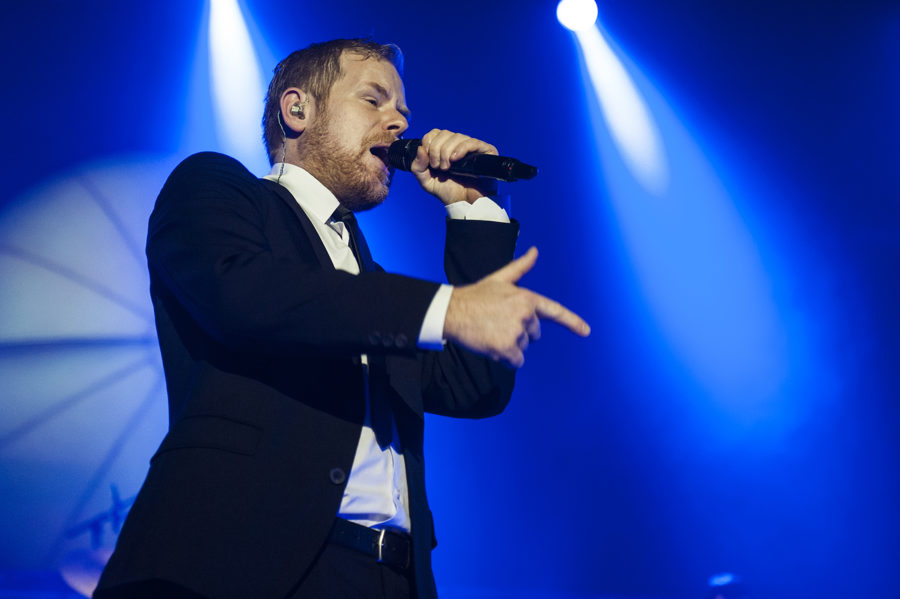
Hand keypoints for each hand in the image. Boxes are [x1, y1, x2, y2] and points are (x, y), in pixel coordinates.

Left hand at [411, 129, 498, 204]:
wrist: (466, 203)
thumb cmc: (449, 191)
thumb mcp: (427, 181)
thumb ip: (418, 166)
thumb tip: (420, 148)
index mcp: (444, 147)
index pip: (434, 133)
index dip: (428, 143)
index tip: (429, 161)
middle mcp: (458, 144)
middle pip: (444, 133)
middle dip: (436, 150)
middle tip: (438, 167)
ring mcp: (472, 146)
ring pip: (456, 136)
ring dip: (447, 152)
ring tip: (447, 168)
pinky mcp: (485, 151)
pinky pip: (472, 142)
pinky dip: (461, 149)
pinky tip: (455, 160)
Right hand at [443, 247, 590, 367]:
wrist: (452, 311)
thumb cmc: (475, 295)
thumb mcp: (500, 279)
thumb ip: (521, 268)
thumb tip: (535, 250)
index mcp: (527, 298)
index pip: (555, 312)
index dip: (573, 322)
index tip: (586, 331)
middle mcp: (525, 315)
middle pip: (534, 334)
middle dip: (520, 332)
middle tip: (498, 323)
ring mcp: (516, 333)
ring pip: (523, 348)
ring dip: (510, 345)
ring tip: (491, 332)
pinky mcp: (505, 349)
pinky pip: (516, 361)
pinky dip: (506, 358)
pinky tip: (491, 345)